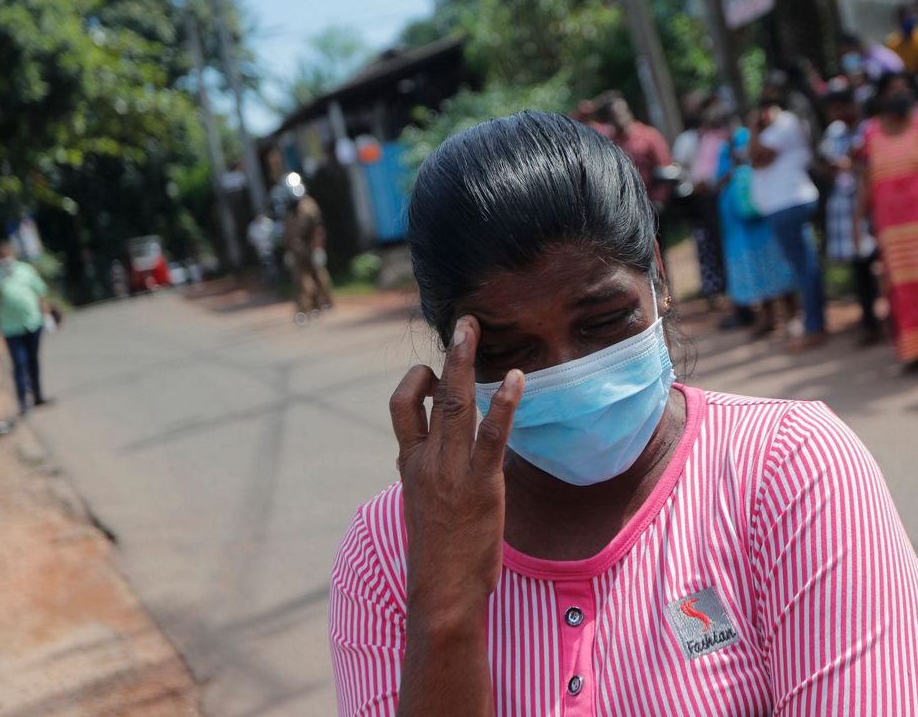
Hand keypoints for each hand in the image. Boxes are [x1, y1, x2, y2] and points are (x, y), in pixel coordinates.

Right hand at [391, 316, 522, 612]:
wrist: (441, 593)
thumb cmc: (439, 558)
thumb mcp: (425, 510)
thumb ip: (433, 480)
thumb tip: (449, 464)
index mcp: (409, 467)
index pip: (401, 408)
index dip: (414, 380)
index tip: (432, 366)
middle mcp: (424, 461)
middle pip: (427, 394)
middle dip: (446, 355)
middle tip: (462, 323)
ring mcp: (450, 471)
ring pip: (453, 404)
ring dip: (465, 363)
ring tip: (473, 331)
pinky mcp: (480, 484)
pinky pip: (491, 435)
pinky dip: (503, 404)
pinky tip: (516, 380)